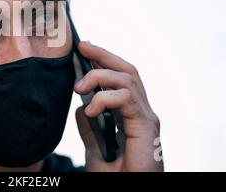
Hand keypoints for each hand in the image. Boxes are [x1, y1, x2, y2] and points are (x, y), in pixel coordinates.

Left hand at [74, 41, 162, 171]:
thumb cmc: (118, 178)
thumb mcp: (95, 151)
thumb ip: (90, 129)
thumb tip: (81, 107)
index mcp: (131, 116)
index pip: (120, 79)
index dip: (103, 61)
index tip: (83, 49)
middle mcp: (142, 113)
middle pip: (127, 70)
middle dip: (104, 54)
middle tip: (82, 46)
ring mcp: (147, 118)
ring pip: (127, 78)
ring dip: (99, 76)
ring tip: (78, 87)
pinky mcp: (147, 127)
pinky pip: (126, 98)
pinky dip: (105, 98)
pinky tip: (91, 109)